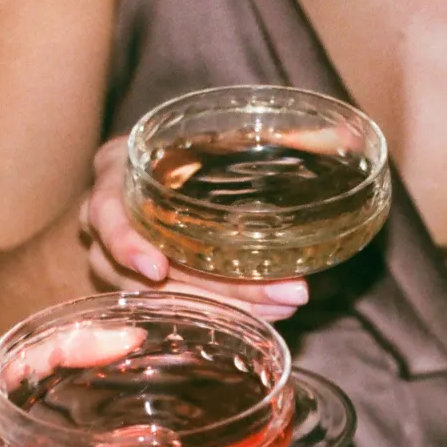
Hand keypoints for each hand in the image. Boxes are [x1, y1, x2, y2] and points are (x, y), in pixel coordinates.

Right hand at [79, 136, 309, 319]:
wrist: (163, 169)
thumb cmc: (183, 146)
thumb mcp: (210, 130)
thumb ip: (265, 136)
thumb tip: (342, 132)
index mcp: (115, 174)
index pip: (104, 213)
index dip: (126, 243)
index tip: (158, 268)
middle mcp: (106, 223)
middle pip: (144, 270)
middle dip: (213, 288)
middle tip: (279, 295)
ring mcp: (118, 261)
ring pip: (161, 299)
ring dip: (224, 306)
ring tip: (281, 306)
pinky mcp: (142, 286)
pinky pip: (174, 309)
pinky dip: (220, 312)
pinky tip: (263, 315)